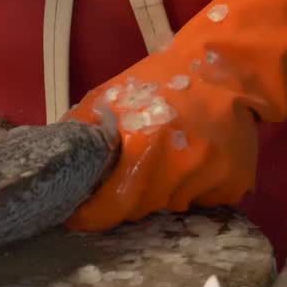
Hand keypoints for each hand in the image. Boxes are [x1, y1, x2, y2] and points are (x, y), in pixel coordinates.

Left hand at [62, 45, 258, 231]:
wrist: (226, 70)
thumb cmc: (158, 83)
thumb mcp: (107, 97)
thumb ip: (80, 131)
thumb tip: (52, 165)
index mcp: (145, 145)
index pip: (113, 205)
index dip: (92, 215)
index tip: (78, 217)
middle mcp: (181, 166)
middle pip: (139, 208)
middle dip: (125, 199)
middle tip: (125, 175)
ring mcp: (212, 176)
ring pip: (170, 206)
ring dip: (159, 193)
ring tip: (163, 161)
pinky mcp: (234, 183)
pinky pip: (202, 203)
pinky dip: (191, 191)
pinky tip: (193, 164)